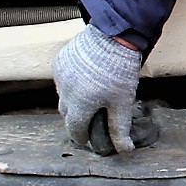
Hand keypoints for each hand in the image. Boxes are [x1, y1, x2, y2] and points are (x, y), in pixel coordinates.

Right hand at [53, 26, 155, 154]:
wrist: (113, 35)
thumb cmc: (119, 69)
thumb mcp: (123, 102)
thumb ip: (119, 128)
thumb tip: (124, 149)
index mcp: (78, 104)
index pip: (75, 130)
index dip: (83, 138)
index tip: (89, 140)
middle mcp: (64, 91)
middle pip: (67, 114)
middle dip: (77, 120)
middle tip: (92, 119)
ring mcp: (60, 75)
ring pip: (63, 96)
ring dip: (73, 101)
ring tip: (91, 97)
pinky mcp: (60, 61)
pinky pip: (62, 80)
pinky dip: (71, 84)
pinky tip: (86, 80)